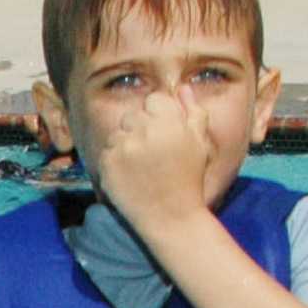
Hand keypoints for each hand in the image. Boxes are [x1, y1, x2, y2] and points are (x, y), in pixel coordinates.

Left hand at [91, 84, 213, 239]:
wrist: (172, 218)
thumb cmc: (189, 180)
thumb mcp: (200, 143)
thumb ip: (194, 112)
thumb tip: (182, 89)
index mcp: (168, 120)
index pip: (154, 100)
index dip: (159, 117)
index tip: (164, 137)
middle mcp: (143, 129)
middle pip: (133, 115)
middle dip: (140, 130)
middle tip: (152, 155)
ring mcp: (122, 147)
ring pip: (118, 133)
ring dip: (125, 145)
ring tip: (140, 167)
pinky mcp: (107, 165)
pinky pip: (107, 152)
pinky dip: (115, 162)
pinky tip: (130, 177)